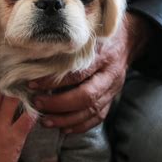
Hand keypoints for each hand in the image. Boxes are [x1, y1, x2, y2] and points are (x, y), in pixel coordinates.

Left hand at [32, 13, 149, 133]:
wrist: (128, 39)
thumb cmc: (99, 34)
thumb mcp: (86, 32)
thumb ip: (67, 43)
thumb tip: (35, 53)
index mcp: (102, 55)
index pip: (76, 73)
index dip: (53, 81)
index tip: (32, 84)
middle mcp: (109, 74)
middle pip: (86, 96)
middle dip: (58, 104)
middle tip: (37, 103)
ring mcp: (113, 89)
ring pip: (92, 110)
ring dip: (66, 119)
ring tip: (45, 121)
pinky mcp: (113, 98)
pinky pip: (99, 117)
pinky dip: (81, 125)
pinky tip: (64, 128)